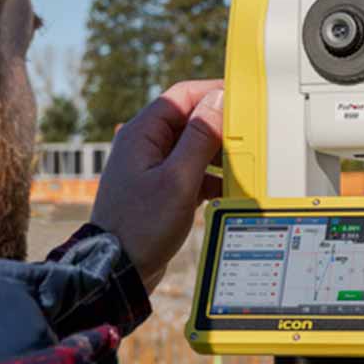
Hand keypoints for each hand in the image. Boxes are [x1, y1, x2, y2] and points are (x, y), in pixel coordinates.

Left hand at [91, 80, 224, 287]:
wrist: (116, 270)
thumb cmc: (139, 227)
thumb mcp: (178, 180)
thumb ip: (199, 139)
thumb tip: (216, 103)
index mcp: (142, 134)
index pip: (182, 96)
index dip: (212, 93)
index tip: (241, 99)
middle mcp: (144, 146)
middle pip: (189, 121)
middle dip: (219, 129)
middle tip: (246, 139)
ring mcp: (151, 169)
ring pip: (192, 148)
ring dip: (216, 156)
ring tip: (239, 169)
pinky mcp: (159, 190)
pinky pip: (190, 172)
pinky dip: (209, 179)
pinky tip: (225, 192)